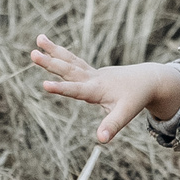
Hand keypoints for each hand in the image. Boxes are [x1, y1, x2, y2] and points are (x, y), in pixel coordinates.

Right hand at [30, 36, 179, 144]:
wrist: (147, 80)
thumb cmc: (136, 98)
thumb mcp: (126, 114)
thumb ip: (112, 126)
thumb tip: (101, 140)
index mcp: (97, 89)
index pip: (76, 89)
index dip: (61, 88)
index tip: (44, 85)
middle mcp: (92, 78)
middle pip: (68, 69)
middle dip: (50, 63)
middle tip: (32, 54)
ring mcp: (91, 72)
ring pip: (69, 60)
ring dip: (53, 50)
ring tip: (38, 39)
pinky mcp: (91, 71)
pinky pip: (73, 60)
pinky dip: (61, 53)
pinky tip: (49, 47)